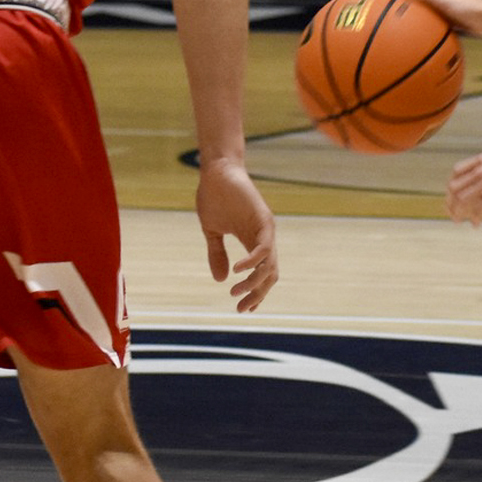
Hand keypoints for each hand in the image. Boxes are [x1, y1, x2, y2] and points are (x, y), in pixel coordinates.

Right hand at [195, 157, 277, 312]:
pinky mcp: (263, 219)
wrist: (216, 172)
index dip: (257, 293)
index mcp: (252, 242)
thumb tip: (221, 280)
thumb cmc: (214, 197)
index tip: (244, 309)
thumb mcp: (212, 232)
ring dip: (253, 283)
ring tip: (236, 292)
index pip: (262, 274)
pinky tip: (237, 270)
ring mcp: (265, 230)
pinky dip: (252, 262)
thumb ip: (217, 254)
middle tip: (241, 308)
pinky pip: (263, 248)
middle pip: (269, 275)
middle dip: (257, 294)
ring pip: (268, 265)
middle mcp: (263, 238)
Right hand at [376, 0, 481, 35]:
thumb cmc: (468, 9)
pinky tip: (412, 39)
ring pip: (418, 8)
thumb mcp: (444, 1)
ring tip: (390, 20)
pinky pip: (427, 22)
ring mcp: (441, 8)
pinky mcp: (448, 19)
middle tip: (378, 2)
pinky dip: (417, 26)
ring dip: (405, 11)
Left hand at [445, 145, 481, 224]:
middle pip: (454, 189)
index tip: (453, 196)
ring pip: (461, 201)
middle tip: (453, 213)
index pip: (455, 173)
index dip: (451, 187)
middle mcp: (481, 170)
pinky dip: (474, 219)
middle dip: (450, 203)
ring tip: (459, 221)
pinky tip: (476, 224)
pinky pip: (478, 211)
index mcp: (481, 160)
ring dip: (457, 213)